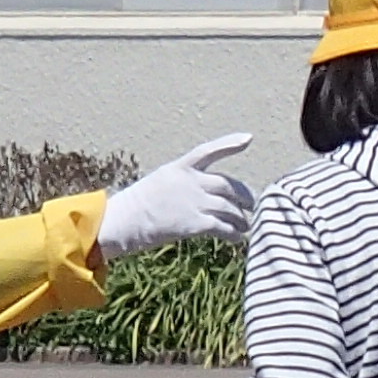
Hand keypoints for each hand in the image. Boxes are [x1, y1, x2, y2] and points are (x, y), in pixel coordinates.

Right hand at [98, 134, 253, 261]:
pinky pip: (223, 227)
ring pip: (229, 208)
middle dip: (244, 195)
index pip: (209, 151)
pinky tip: (239, 238)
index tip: (248, 138)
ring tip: (247, 226)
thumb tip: (204, 193)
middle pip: (228, 185)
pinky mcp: (195, 223)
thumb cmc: (137, 206)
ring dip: (241, 219)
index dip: (229, 144)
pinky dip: (234, 234)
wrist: (124, 222)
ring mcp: (194, 202)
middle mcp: (190, 182)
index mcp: (179, 168)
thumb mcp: (159, 183)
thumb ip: (183, 183)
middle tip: (253, 204)